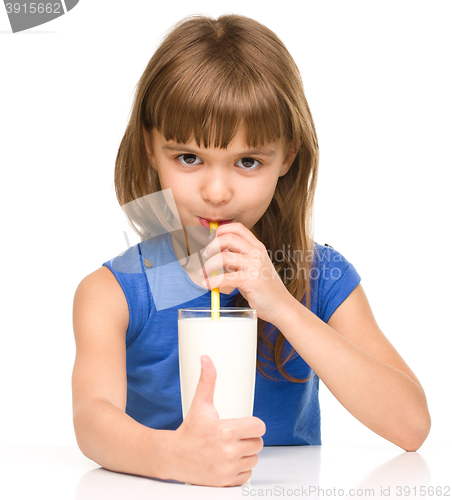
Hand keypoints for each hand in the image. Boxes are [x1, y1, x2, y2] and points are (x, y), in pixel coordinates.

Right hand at [170, 355, 264, 486]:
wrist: (173, 456)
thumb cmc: (189, 431)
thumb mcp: (199, 404)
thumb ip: (207, 381)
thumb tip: (206, 359)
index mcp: (225, 431)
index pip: (259, 427)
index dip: (254, 425)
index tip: (245, 424)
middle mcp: (228, 452)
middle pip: (258, 443)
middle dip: (249, 438)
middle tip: (234, 436)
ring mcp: (228, 469)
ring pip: (254, 459)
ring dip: (246, 454)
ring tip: (230, 448)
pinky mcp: (226, 482)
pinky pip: (247, 475)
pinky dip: (241, 469)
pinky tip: (229, 461)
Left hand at [200, 222, 291, 323]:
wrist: (280, 305)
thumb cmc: (263, 287)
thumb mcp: (253, 266)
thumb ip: (238, 256)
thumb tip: (217, 249)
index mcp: (257, 247)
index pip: (237, 228)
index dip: (220, 230)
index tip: (210, 239)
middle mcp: (257, 253)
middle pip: (229, 238)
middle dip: (212, 245)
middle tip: (205, 255)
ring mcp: (255, 266)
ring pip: (224, 257)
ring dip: (209, 265)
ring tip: (204, 272)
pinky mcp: (251, 281)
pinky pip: (225, 278)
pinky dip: (212, 281)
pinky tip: (208, 285)